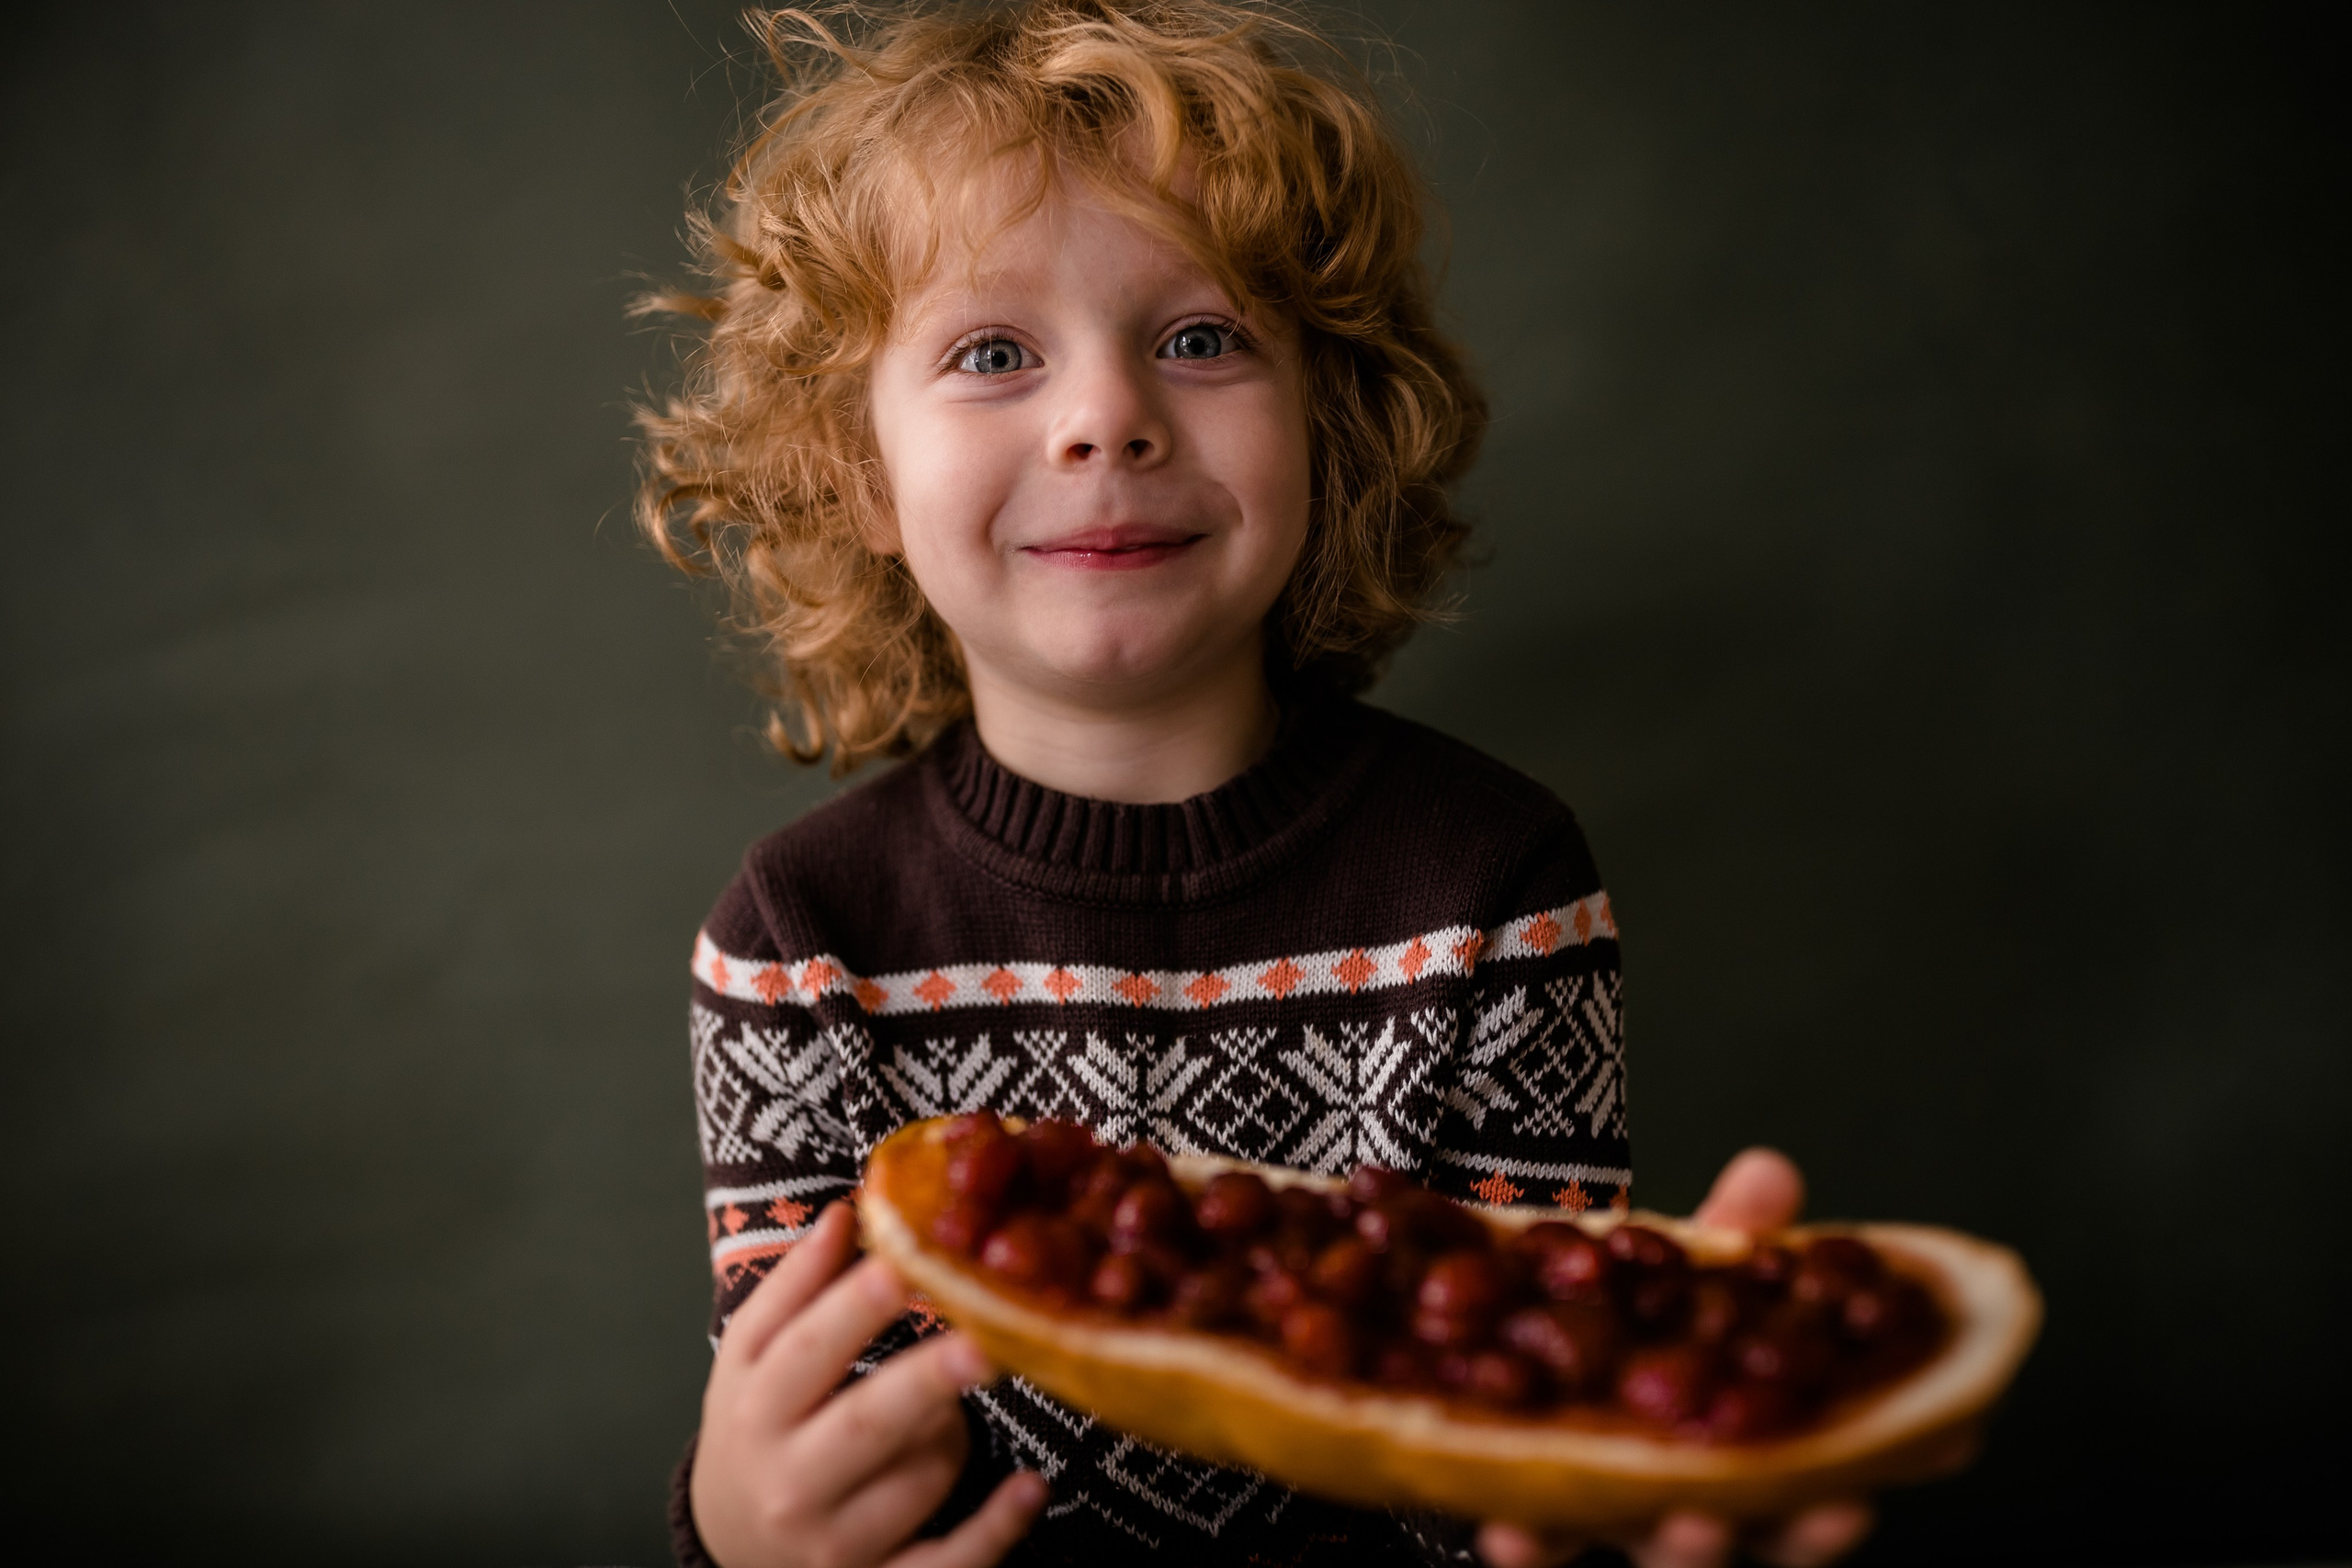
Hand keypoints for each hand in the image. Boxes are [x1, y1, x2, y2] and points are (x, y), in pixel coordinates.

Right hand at [690, 1202, 1047, 1567]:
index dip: (854, 1307)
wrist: (730, 1543)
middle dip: (926, 1382)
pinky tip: (1030, 1487)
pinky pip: (949, 1564)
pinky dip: (995, 1529)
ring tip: (943, 1411)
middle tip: (982, 1341)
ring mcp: (835, 1545)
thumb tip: (846, 1212)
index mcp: (756, 1407)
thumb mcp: (752, 1357)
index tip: (902, 1262)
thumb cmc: (757, 1429)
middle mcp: (789, 1482)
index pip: (805, 1351)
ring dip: (953, 1433)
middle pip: (866, 1425)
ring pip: (922, 1478)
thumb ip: (795, 1286)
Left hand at [1473, 1149, 1875, 1567]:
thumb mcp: (1689, 1264)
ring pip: (1634, 1552)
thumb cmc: (1647, 1301)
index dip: (1823, 1521)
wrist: (1541, 1299)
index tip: (1845, 1505)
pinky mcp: (1533, 1507)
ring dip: (1637, 1545)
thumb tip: (1771, 1174)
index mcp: (1738, 1455)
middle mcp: (1680, 1501)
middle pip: (1712, 1549)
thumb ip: (1733, 1232)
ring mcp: (1609, 1511)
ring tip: (1646, 1520)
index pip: (1795, 1509)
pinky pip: (1534, 1543)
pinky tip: (1513, 1529)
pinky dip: (1527, 1542)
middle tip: (1713, 1518)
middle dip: (1718, 1542)